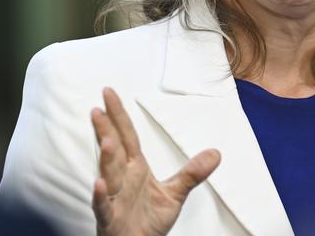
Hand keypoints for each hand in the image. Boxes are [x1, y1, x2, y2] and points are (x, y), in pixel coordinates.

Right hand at [91, 87, 220, 235]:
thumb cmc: (149, 221)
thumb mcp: (175, 194)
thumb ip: (192, 173)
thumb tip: (216, 153)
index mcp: (134, 169)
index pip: (127, 136)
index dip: (119, 115)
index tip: (109, 93)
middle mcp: (121, 179)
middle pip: (114, 149)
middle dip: (106, 128)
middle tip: (98, 108)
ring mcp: (114, 199)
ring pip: (109, 175)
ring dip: (107, 158)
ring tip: (106, 140)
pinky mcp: (110, 219)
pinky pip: (104, 207)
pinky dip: (100, 196)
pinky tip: (99, 184)